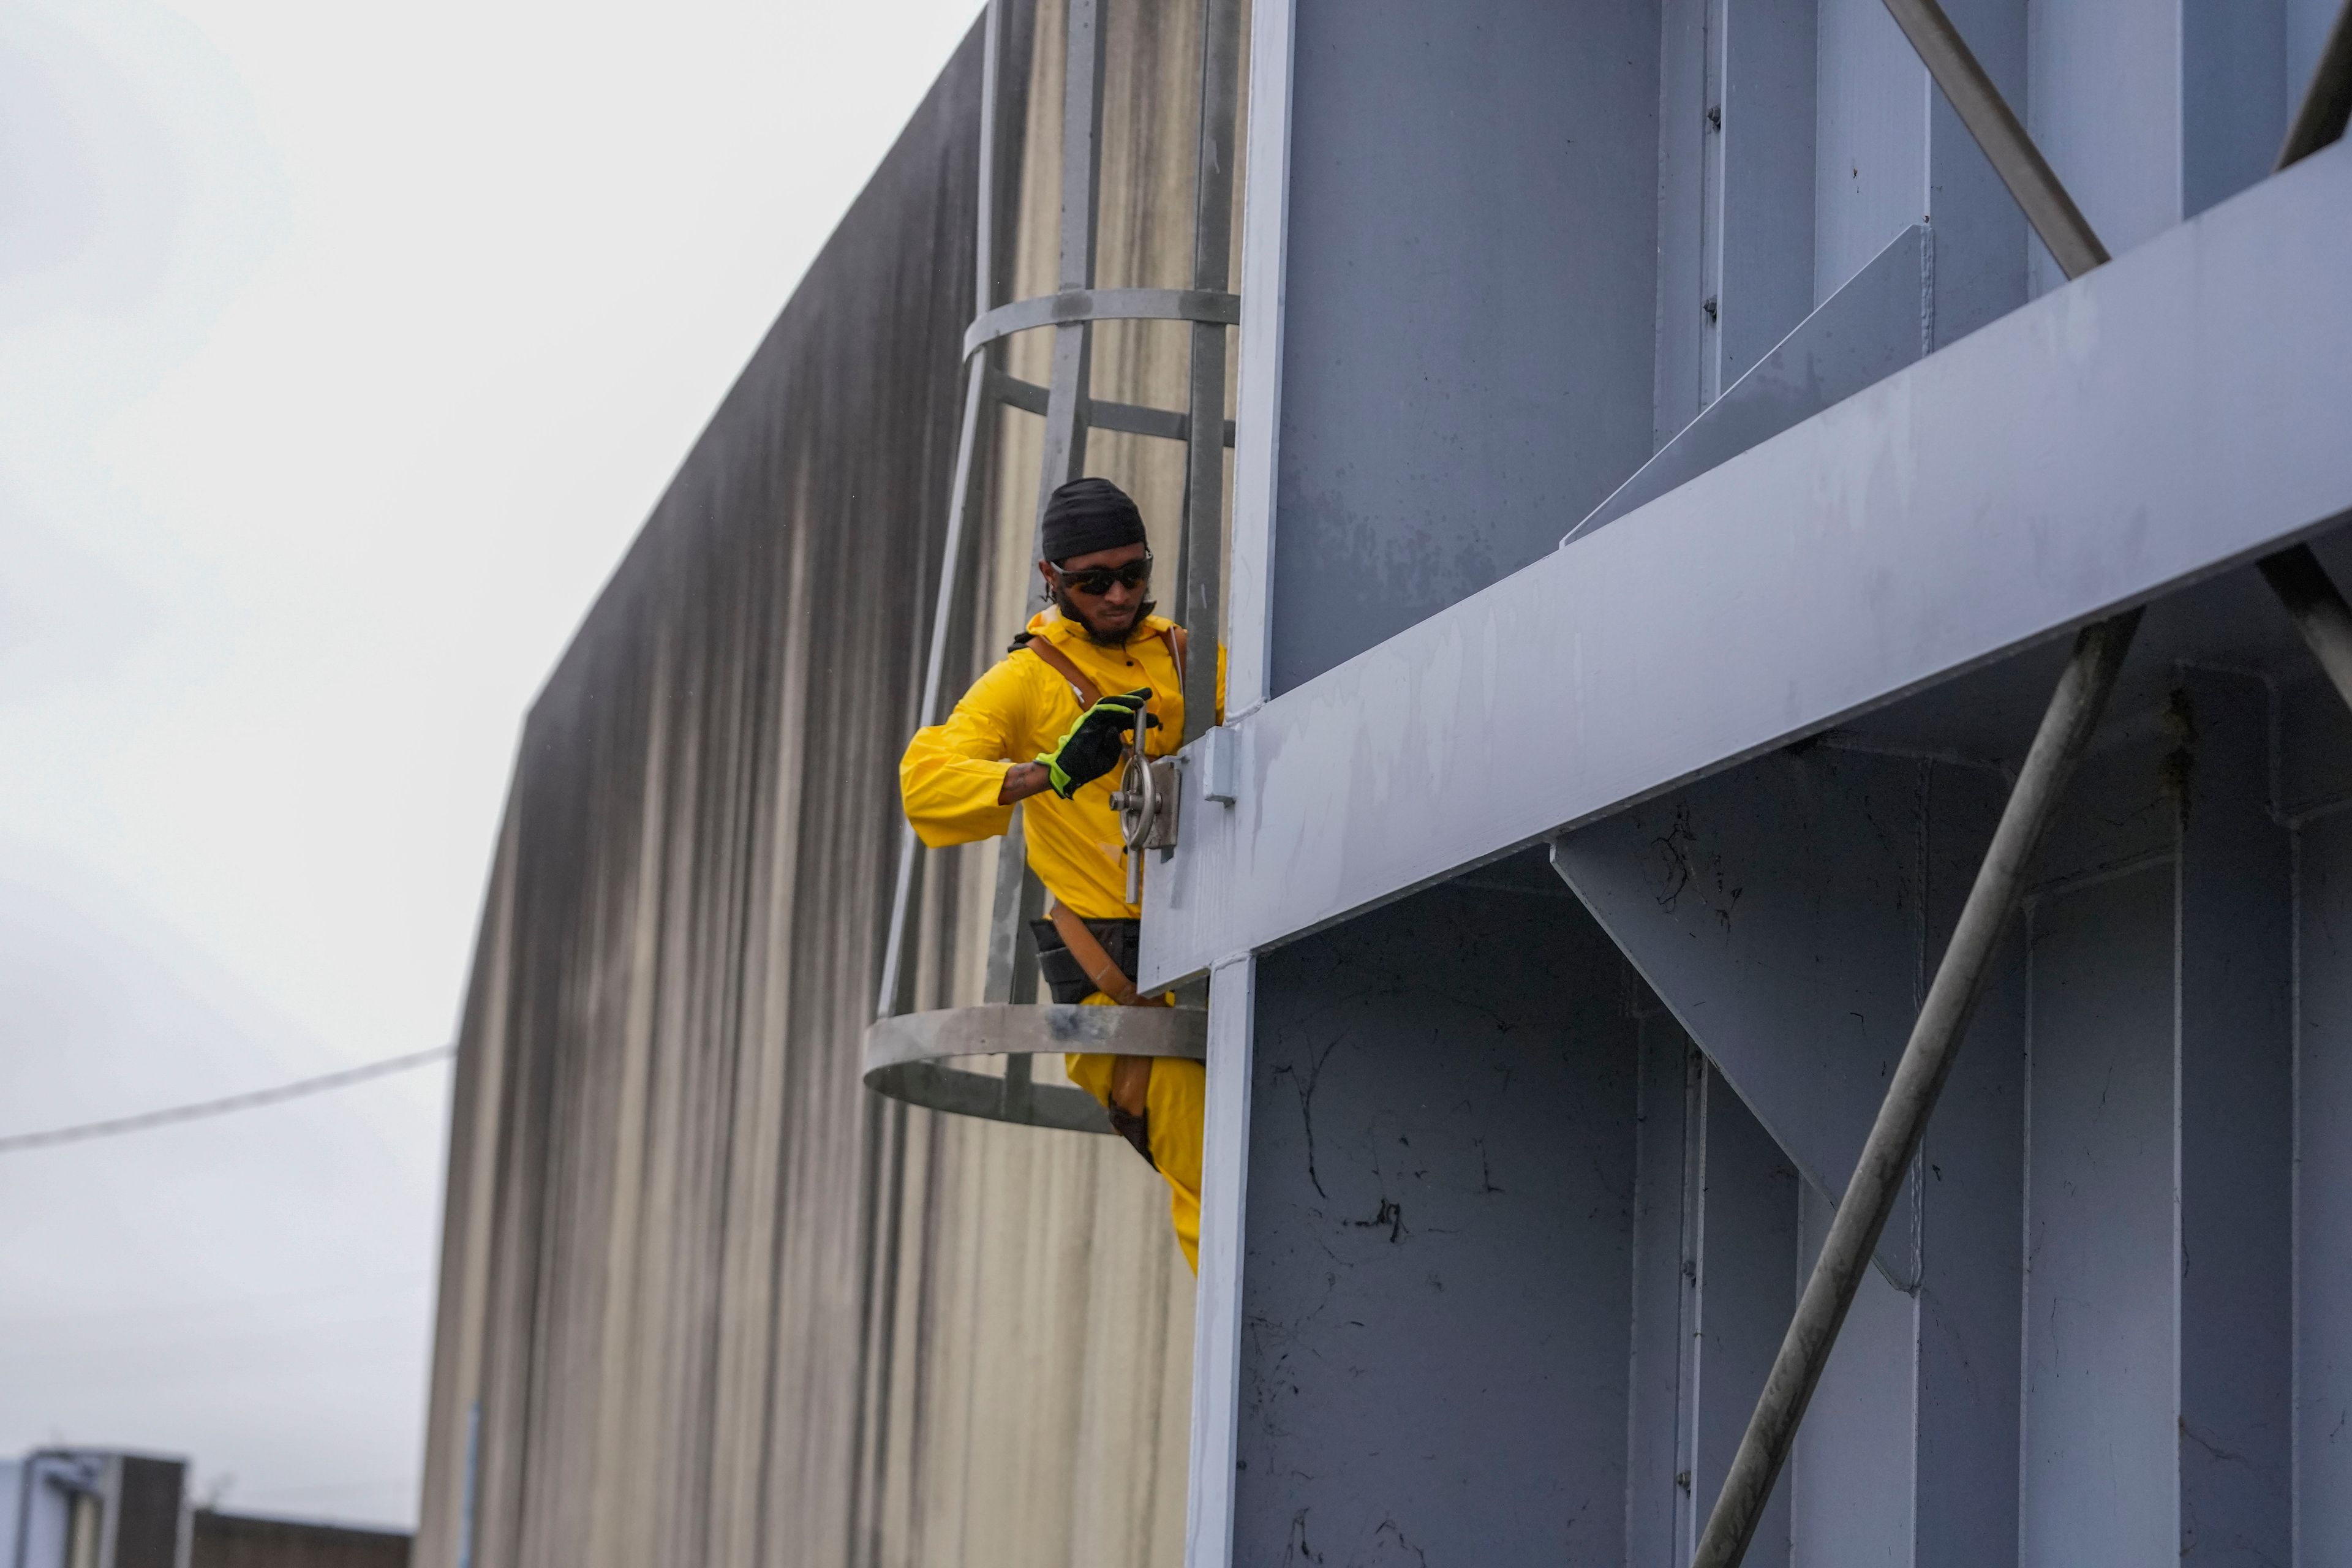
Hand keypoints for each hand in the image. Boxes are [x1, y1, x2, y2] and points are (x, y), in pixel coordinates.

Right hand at [1036, 688, 1157, 797]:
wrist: (1070, 771)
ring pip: (1111, 704)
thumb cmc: (1088, 765)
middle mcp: (1102, 723)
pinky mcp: (1086, 721)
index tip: (1155, 719)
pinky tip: (1127, 710)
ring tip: (1140, 701)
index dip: (1140, 718)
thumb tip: (1117, 731)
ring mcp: (1093, 720)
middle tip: (1148, 693)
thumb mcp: (1110, 757)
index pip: (1126, 720)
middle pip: (1119, 707)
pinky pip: (1101, 711)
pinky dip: (1115, 709)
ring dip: (1126, 701)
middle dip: (1134, 699)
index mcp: (1109, 731)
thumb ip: (1116, 744)